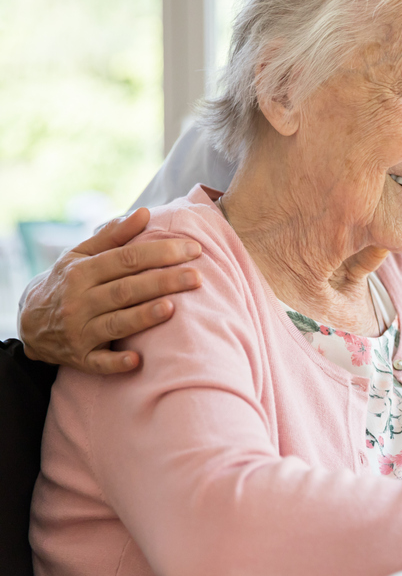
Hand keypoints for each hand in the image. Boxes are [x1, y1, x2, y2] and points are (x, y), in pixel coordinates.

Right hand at [18, 208, 201, 373]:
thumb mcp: (80, 255)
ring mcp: (79, 330)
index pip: (126, 259)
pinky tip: (136, 360)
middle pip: (126, 289)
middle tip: (198, 277)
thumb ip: (113, 236)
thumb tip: (144, 213)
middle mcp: (79, 300)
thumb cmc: (67, 282)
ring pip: (116, 323)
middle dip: (163, 282)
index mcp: (82, 271)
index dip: (161, 253)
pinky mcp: (79, 357)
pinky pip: (99, 362)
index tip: (194, 250)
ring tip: (172, 308)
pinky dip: (116, 362)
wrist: (29, 322)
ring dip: (143, 317)